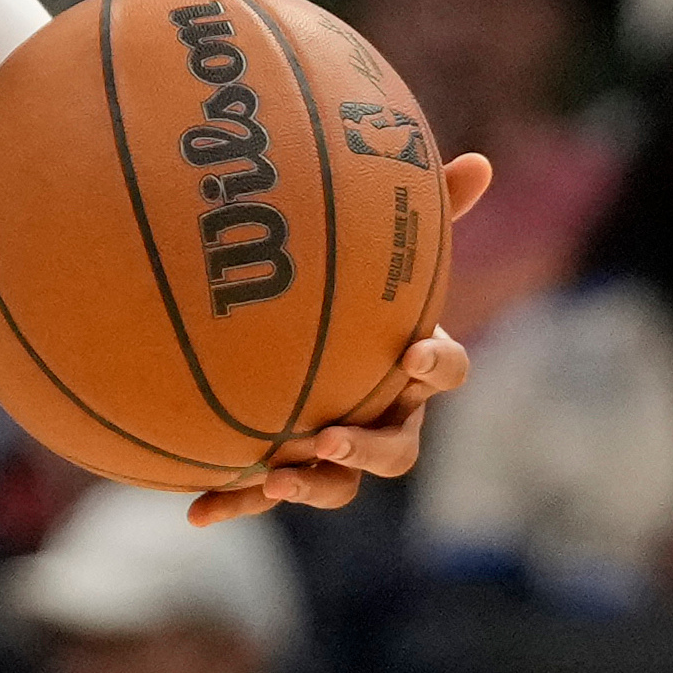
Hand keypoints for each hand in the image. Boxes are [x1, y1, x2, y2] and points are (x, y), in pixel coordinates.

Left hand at [188, 147, 491, 525]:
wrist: (281, 342)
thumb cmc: (347, 290)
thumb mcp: (376, 244)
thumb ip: (418, 210)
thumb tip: (476, 160)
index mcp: (407, 365)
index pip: (445, 370)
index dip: (436, 365)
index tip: (409, 352)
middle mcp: (380, 415)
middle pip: (398, 450)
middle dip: (369, 449)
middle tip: (332, 438)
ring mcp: (330, 447)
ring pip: (338, 484)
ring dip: (312, 486)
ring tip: (274, 475)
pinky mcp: (278, 466)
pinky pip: (260, 494)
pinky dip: (233, 503)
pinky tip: (195, 511)